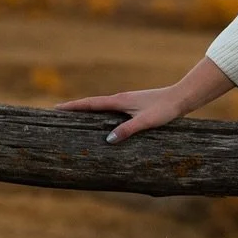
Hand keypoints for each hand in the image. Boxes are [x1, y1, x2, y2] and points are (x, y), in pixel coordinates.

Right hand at [56, 84, 188, 143]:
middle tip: (58, 112)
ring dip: (88, 110)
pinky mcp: (135, 105)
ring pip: (102, 106)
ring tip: (75, 117)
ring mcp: (127, 101)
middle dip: (76, 108)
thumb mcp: (146, 122)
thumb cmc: (164, 109)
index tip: (56, 108)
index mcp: (119, 101)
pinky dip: (101, 112)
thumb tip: (108, 140)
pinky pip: (111, 109)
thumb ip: (128, 130)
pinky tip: (103, 120)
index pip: (90, 103)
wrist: (181, 98)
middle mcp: (121, 99)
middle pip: (92, 103)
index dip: (73, 106)